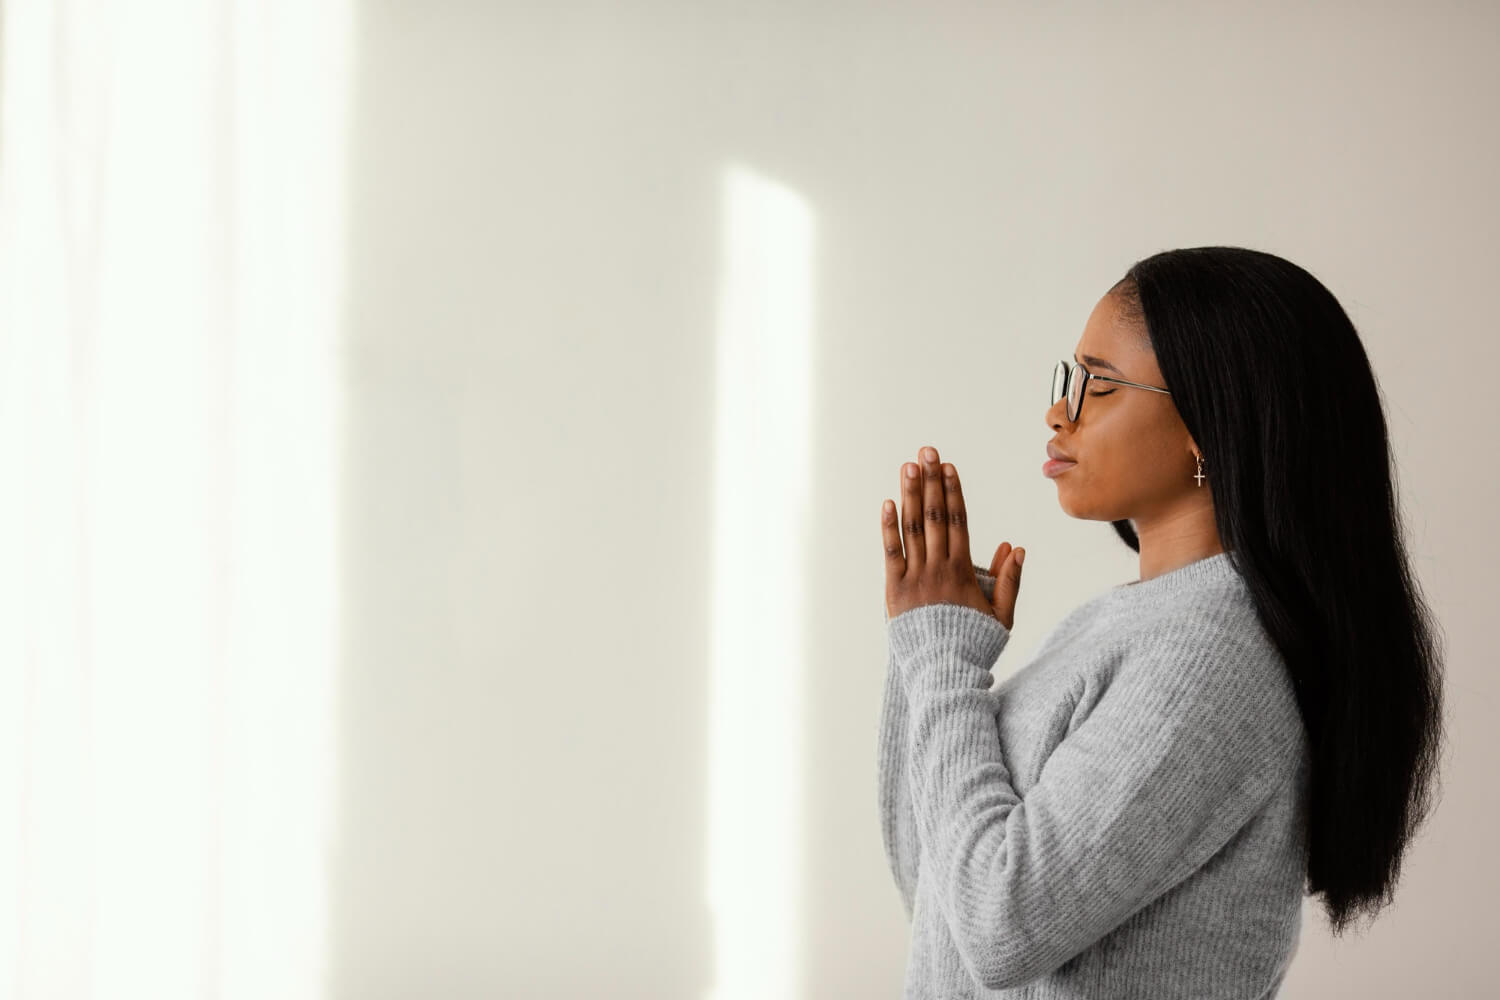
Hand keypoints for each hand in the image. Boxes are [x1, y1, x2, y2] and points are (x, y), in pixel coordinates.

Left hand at [882, 445, 1025, 629]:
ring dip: (910, 495)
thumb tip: (1017, 548)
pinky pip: (891, 553)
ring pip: (913, 529)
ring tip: (908, 467)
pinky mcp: (894, 590)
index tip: (948, 467)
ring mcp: (915, 577)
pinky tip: (887, 503)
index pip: (959, 522)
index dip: (953, 491)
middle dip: (930, 481)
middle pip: (935, 516)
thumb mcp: (1001, 616)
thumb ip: (1009, 581)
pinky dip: (888, 527)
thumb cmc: (973, 645)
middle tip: (926, 452)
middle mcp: (938, 569)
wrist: (942, 673)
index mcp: (963, 572)